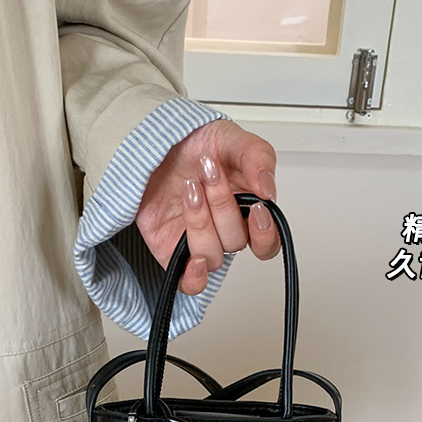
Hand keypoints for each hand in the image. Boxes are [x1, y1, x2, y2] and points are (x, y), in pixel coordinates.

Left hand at [135, 119, 278, 294]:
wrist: (152, 143)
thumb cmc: (193, 144)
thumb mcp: (230, 137)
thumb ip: (257, 157)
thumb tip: (268, 189)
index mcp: (246, 209)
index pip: (266, 241)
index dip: (265, 233)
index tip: (257, 207)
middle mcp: (224, 229)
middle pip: (236, 241)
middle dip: (222, 204)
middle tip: (208, 172)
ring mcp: (198, 242)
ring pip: (213, 256)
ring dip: (201, 222)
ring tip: (190, 189)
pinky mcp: (172, 253)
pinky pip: (190, 284)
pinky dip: (195, 277)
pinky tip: (192, 258)